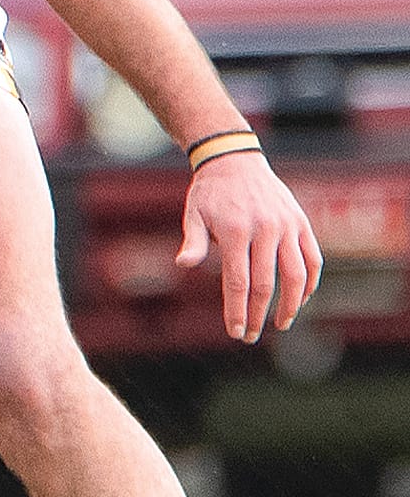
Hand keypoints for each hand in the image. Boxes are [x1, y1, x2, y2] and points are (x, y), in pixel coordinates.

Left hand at [176, 152, 322, 340]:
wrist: (235, 160)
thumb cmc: (210, 193)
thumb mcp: (193, 213)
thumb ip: (193, 241)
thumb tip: (182, 265)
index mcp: (236, 231)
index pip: (238, 282)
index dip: (237, 310)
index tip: (235, 332)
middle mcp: (265, 229)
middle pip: (265, 284)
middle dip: (258, 314)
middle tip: (250, 336)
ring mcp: (288, 226)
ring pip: (296, 275)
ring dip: (291, 304)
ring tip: (281, 324)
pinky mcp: (302, 223)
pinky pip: (313, 259)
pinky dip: (310, 282)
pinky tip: (301, 299)